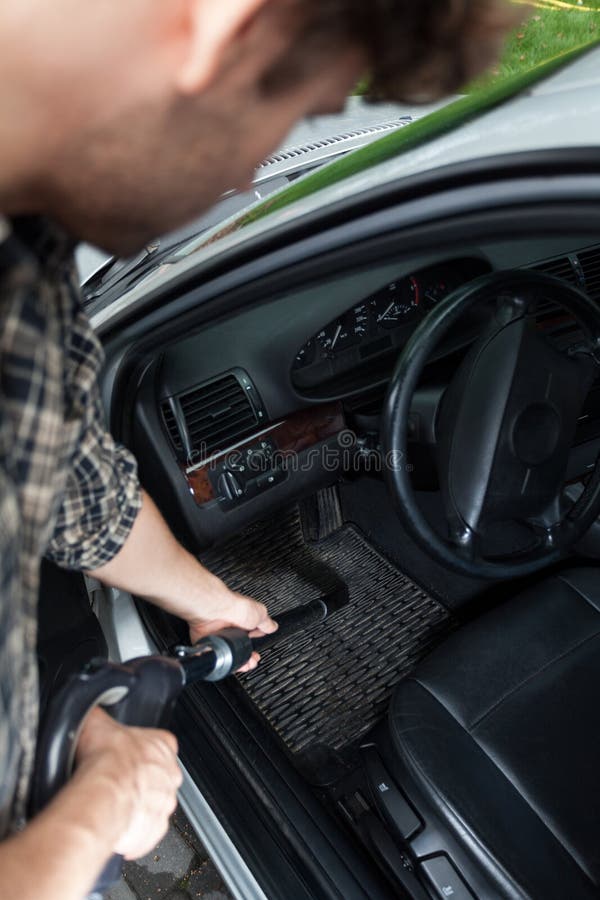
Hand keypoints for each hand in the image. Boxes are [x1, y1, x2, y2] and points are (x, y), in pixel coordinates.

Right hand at [75, 708, 182, 859]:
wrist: (102, 795)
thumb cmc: (104, 759)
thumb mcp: (96, 723)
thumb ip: (98, 715)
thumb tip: (90, 707)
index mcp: (162, 746)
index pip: (159, 744)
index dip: (140, 750)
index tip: (125, 755)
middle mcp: (169, 775)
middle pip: (156, 776)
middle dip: (138, 780)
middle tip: (115, 782)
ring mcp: (163, 804)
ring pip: (151, 805)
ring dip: (134, 805)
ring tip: (111, 805)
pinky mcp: (154, 830)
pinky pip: (144, 832)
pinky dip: (131, 832)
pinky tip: (113, 825)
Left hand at [187, 575, 277, 672]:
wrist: (216, 610)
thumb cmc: (235, 607)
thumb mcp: (260, 613)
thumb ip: (267, 623)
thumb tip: (273, 626)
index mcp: (244, 622)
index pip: (252, 638)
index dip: (255, 648)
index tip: (257, 655)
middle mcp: (231, 629)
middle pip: (240, 649)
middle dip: (247, 658)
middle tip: (250, 661)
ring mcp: (220, 636)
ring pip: (230, 655)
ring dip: (237, 661)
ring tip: (242, 663)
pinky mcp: (210, 642)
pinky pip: (216, 656)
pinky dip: (221, 661)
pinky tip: (227, 662)